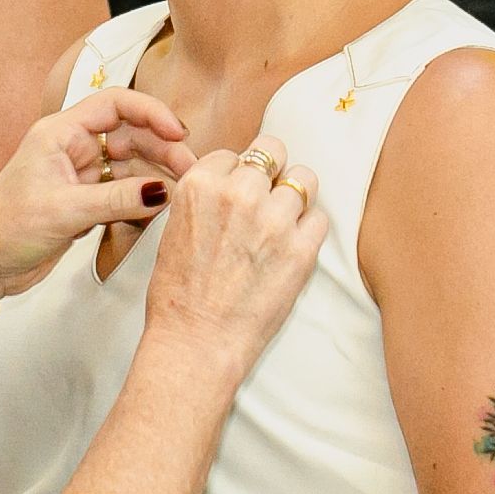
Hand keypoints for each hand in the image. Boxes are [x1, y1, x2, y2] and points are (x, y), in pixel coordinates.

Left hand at [0, 89, 200, 307]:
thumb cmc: (6, 228)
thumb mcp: (65, 211)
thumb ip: (118, 199)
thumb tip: (165, 191)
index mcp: (61, 133)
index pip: (116, 104)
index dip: (151, 112)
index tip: (178, 134)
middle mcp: (73, 148)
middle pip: (131, 136)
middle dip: (162, 150)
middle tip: (190, 172)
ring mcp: (80, 176)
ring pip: (130, 167)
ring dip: (156, 177)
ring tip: (181, 194)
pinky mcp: (84, 203)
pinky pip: (123, 193)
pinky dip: (142, 200)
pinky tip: (160, 211)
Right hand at [134, 148, 327, 386]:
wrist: (196, 342)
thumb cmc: (178, 295)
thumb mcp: (175, 230)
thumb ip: (204, 198)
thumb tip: (229, 182)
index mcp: (200, 185)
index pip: (234, 154)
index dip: (238, 173)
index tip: (238, 193)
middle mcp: (238, 194)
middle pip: (273, 151)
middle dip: (270, 172)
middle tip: (267, 197)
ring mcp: (273, 220)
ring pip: (304, 179)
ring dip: (295, 197)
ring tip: (283, 221)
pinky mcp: (301, 250)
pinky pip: (320, 219)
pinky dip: (309, 230)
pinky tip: (292, 247)